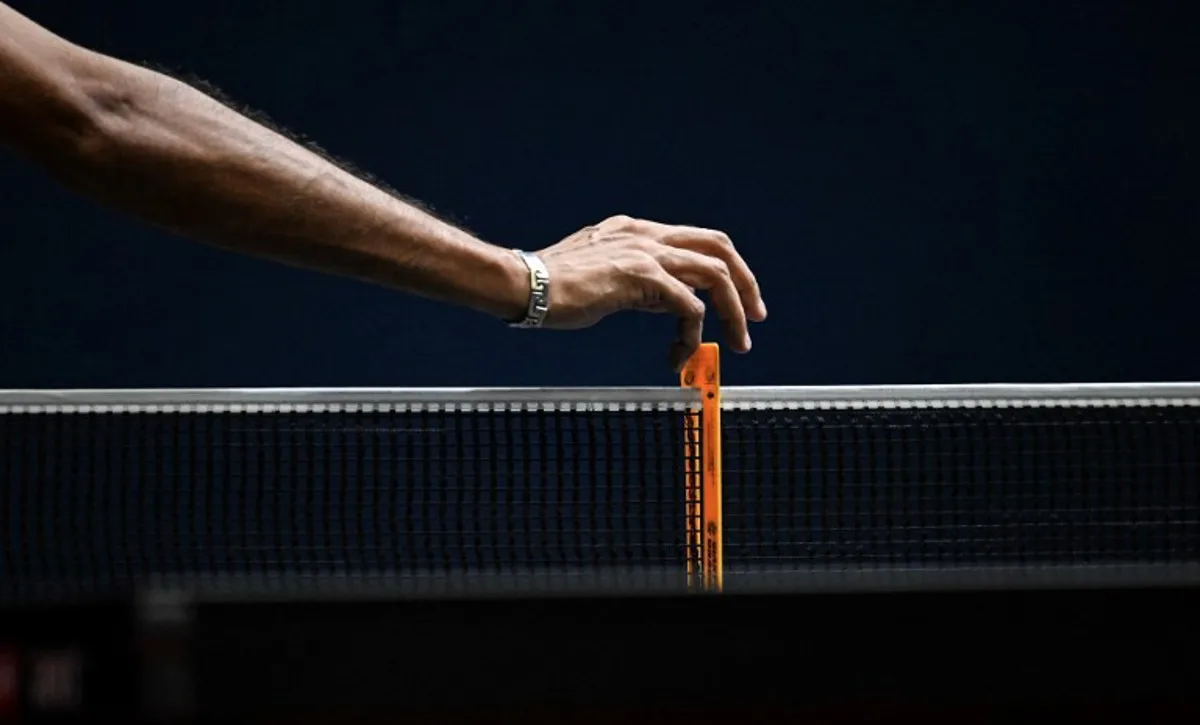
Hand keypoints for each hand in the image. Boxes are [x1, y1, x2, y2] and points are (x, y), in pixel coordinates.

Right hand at [537, 215, 766, 371]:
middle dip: (745, 283)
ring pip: (715, 274)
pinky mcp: (641, 277)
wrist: (522, 284)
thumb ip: (633, 279)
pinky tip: (678, 356)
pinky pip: (689, 307)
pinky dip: (692, 335)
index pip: (697, 240)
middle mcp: (646, 234)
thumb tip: (660, 300)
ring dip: (733, 312)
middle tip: (755, 318)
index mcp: (636, 230)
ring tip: (737, 343)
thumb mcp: (601, 273)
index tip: (736, 300)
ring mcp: (645, 252)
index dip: (724, 268)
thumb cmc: (550, 287)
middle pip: (719, 246)